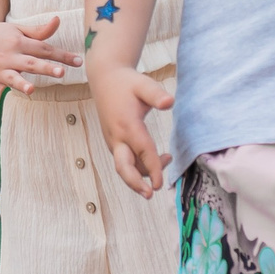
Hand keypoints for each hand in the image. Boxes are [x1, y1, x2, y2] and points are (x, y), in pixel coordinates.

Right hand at [0, 12, 79, 123]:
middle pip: (30, 63)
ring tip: (31, 90)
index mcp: (18, 42)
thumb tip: (58, 20)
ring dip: (21, 84)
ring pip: (11, 78)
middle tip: (61, 72)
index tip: (79, 61)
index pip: (44, 49)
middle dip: (45, 68)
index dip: (62, 55)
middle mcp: (8, 56)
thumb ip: (39, 30)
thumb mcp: (18, 29)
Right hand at [91, 64, 175, 197]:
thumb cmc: (127, 83)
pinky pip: (125, 161)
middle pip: (124, 168)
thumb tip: (169, 102)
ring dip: (144, 173)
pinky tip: (157, 158)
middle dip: (135, 183)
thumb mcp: (143, 84)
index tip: (159, 184)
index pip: (142, 151)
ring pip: (126, 167)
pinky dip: (139, 166)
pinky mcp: (114, 143)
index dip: (153, 168)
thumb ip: (156, 94)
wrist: (105, 80)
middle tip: (150, 194)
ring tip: (167, 159)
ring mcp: (113, 141)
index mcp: (126, 125)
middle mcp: (117, 137)